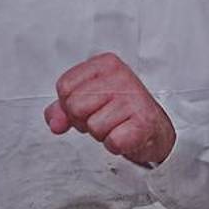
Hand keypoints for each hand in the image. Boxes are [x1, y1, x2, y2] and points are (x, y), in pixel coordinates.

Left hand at [44, 52, 175, 166]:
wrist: (154, 129)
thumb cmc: (121, 111)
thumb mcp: (87, 102)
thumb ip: (62, 108)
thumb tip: (55, 122)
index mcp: (105, 63)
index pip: (65, 87)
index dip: (70, 104)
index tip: (92, 105)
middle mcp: (121, 76)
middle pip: (75, 105)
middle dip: (84, 120)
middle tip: (104, 117)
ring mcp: (134, 97)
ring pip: (92, 125)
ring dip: (101, 133)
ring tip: (117, 125)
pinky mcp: (144, 120)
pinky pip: (112, 140)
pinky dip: (115, 145)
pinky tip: (126, 134)